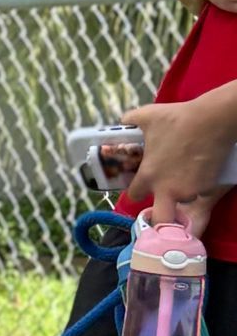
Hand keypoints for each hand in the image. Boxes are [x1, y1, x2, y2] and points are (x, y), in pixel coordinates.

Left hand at [123, 97, 236, 234]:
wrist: (212, 120)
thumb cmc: (176, 119)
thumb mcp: (145, 116)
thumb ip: (129, 122)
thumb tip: (123, 123)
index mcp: (148, 176)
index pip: (134, 195)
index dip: (135, 190)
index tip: (139, 184)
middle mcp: (168, 190)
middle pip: (160, 219)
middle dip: (158, 217)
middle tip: (161, 202)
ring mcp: (189, 191)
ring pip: (183, 199)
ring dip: (181, 192)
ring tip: (183, 172)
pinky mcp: (207, 186)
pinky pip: (200, 190)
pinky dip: (198, 183)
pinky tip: (198, 167)